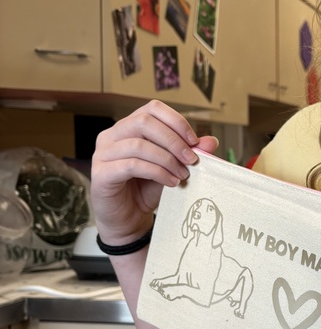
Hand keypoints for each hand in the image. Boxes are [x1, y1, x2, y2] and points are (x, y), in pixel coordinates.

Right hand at [91, 100, 217, 243]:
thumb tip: (211, 141)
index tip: (195, 141)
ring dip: (167, 159)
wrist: (128, 219)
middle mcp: (111, 136)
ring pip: (138, 144)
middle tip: (191, 159)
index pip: (152, 109)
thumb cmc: (146, 190)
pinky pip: (131, 165)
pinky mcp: (101, 174)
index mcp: (128, 127)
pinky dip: (156, 172)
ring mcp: (102, 154)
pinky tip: (171, 182)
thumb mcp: (172, 168)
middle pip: (144, 122)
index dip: (176, 122)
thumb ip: (188, 153)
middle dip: (173, 140)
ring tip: (182, 174)